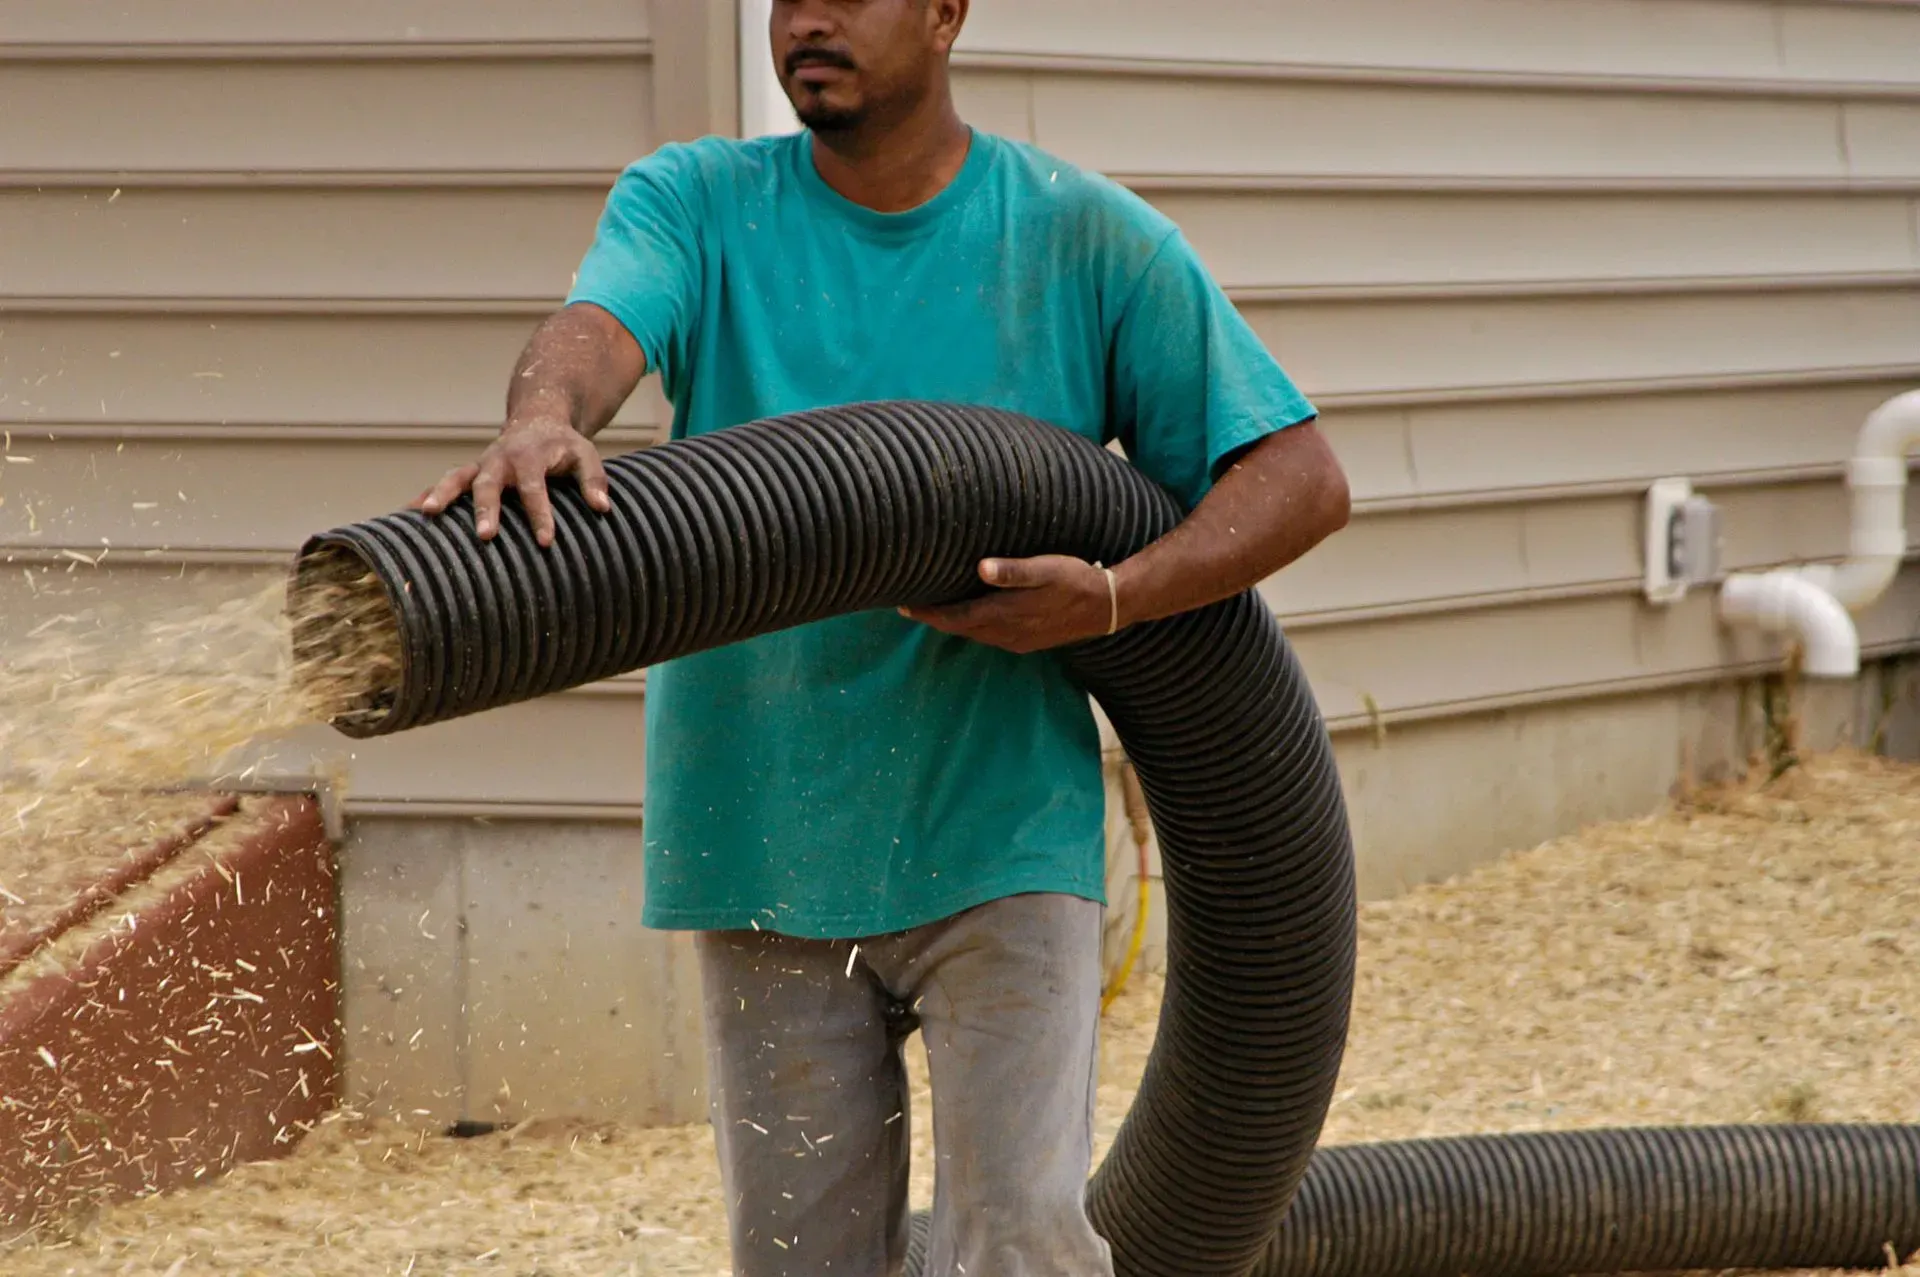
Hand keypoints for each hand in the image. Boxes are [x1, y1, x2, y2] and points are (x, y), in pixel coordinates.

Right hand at [411, 417, 612, 546]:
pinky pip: (444, 484)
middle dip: (485, 509)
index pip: (535, 489)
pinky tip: (407, 517)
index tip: (545, 540)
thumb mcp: (585, 454)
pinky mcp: (470, 472)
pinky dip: (426, 496)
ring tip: (426, 515)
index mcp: (530, 458)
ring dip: (440, 495)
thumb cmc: (563, 445)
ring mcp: (481, 465)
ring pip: (456, 478)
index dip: (540, 515)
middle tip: (484, 536)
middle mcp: (500, 461)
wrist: (537, 419)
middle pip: (489, 485)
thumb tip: (602, 508)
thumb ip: (594, 479)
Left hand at [899, 556, 1119, 653]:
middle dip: (933, 619)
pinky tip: (969, 617)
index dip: (928, 613)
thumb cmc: (1076, 580)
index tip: (902, 604)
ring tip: (932, 610)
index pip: (956, 618)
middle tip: (907, 605)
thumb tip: (981, 569)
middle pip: (960, 629)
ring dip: (951, 624)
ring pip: (974, 635)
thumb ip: (1014, 571)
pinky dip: (971, 627)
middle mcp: (1007, 634)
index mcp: (1006, 615)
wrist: (1107, 607)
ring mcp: (1017, 641)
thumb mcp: (1047, 569)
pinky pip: (989, 636)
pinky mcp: (1027, 642)